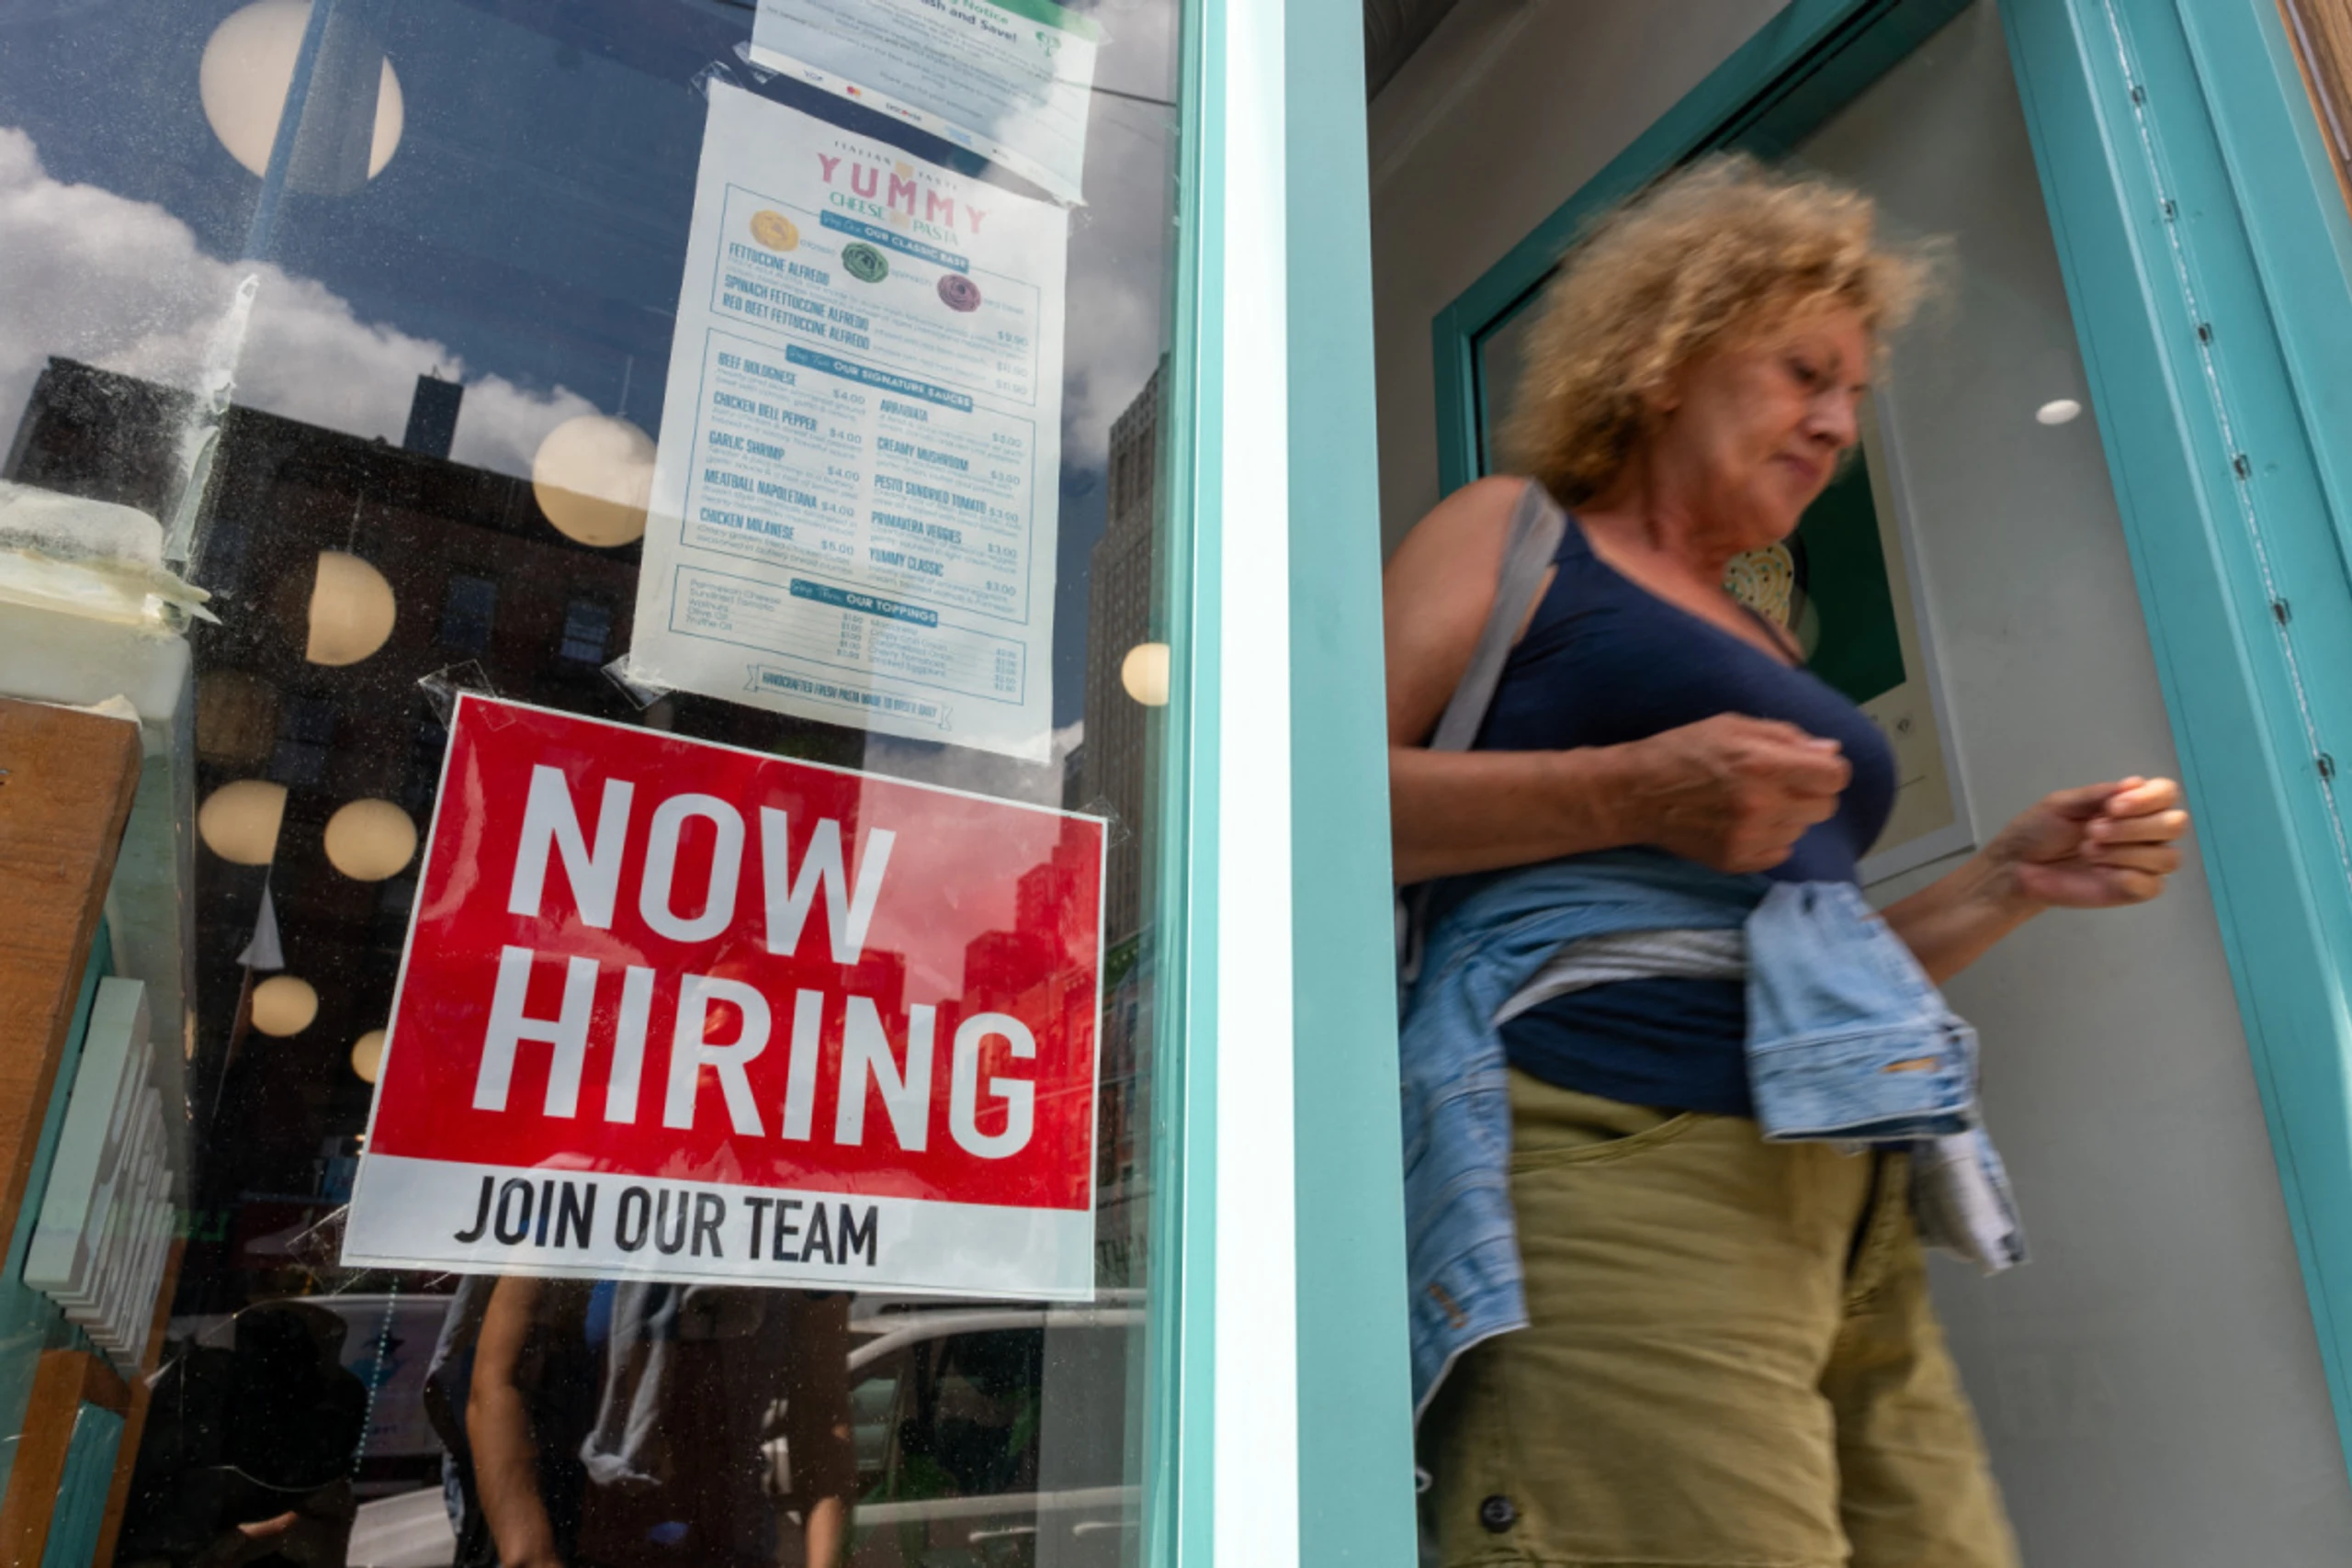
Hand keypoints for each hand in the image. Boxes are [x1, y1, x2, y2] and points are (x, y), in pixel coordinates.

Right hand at [1616, 714, 1851, 872]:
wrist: (1635, 793)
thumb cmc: (1683, 750)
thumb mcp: (1732, 726)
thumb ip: (1786, 737)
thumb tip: (1831, 752)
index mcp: (1763, 764)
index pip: (1835, 777)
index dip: (1827, 770)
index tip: (1810, 768)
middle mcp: (1762, 805)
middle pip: (1825, 807)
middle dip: (1810, 793)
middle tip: (1778, 784)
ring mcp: (1749, 838)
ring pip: (1801, 831)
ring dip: (1787, 816)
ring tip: (1754, 804)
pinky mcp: (1736, 861)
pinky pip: (1780, 853)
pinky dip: (1770, 839)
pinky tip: (1743, 824)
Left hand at [1986, 776, 2188, 908]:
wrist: (2015, 866)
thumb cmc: (2038, 831)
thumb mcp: (2062, 804)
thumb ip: (2098, 795)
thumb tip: (2135, 783)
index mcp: (2131, 805)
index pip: (2167, 794)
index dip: (2148, 799)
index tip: (2112, 807)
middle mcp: (2145, 832)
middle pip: (2174, 825)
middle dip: (2134, 827)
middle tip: (2092, 830)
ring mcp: (2142, 863)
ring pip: (2167, 857)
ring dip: (2126, 852)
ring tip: (2087, 850)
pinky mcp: (2133, 891)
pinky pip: (2153, 886)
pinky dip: (2128, 877)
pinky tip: (2099, 872)